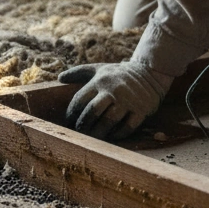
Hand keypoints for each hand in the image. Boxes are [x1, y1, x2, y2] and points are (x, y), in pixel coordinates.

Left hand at [58, 61, 174, 139]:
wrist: (149, 73)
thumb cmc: (118, 74)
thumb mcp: (98, 69)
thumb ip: (78, 72)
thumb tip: (59, 78)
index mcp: (100, 81)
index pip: (80, 100)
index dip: (72, 113)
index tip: (69, 122)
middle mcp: (113, 91)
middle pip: (92, 112)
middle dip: (83, 125)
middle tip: (80, 133)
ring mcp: (128, 101)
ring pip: (109, 121)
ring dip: (99, 132)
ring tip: (93, 138)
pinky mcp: (141, 110)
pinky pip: (127, 127)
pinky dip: (118, 134)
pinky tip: (111, 136)